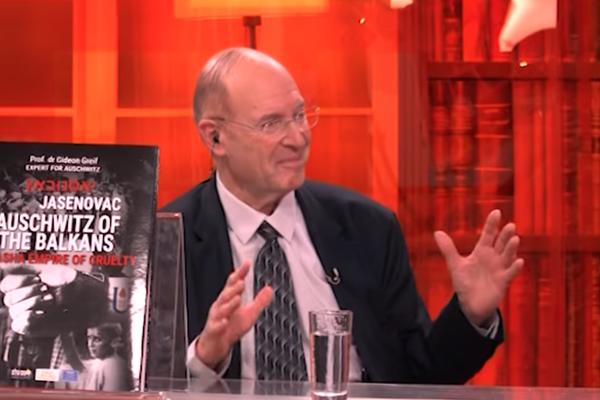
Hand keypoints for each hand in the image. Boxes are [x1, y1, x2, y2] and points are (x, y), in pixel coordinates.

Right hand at [0, 263, 102, 335]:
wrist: (97, 302)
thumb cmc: (83, 285)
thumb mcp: (60, 273)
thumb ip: (35, 272)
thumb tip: (8, 271)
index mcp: (32, 283)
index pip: (6, 284)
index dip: (18, 282)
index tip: (38, 280)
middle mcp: (30, 299)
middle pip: (8, 299)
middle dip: (27, 293)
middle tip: (47, 292)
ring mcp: (33, 313)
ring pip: (14, 312)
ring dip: (31, 304)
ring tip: (51, 301)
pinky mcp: (39, 328)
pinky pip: (19, 326)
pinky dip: (27, 319)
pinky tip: (40, 314)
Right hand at [195, 260, 272, 368]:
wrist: (215, 346)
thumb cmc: (231, 327)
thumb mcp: (249, 313)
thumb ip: (259, 301)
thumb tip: (269, 289)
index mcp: (229, 299)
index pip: (234, 283)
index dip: (240, 273)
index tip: (247, 263)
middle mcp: (221, 306)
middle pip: (226, 294)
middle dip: (233, 288)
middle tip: (241, 282)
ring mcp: (216, 318)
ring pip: (221, 309)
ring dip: (229, 304)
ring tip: (237, 299)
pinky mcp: (213, 331)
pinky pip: (215, 327)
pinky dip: (219, 324)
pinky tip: (224, 322)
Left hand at [434, 209, 523, 326]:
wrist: (470, 304)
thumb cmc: (465, 282)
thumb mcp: (455, 264)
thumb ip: (448, 249)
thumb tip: (437, 232)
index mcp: (482, 252)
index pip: (488, 235)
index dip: (492, 224)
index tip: (496, 212)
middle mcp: (493, 258)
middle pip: (500, 243)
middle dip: (505, 235)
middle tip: (510, 225)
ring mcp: (499, 269)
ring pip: (507, 256)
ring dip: (511, 248)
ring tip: (514, 238)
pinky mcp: (502, 282)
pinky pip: (510, 273)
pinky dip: (515, 268)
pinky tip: (519, 261)